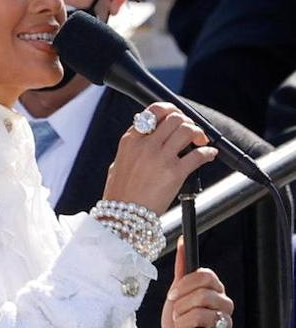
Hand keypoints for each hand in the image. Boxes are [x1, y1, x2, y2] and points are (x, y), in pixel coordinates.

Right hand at [102, 102, 216, 213]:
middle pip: (174, 118)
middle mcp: (145, 146)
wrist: (123, 216)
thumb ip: (134, 149)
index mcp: (130, 141)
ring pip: (187, 130)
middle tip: (191, 132)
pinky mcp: (174, 173)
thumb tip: (148, 139)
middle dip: (187, 121)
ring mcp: (160, 158)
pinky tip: (209, 155)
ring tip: (200, 141)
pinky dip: (208, 153)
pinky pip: (199, 154)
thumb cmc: (120, 194)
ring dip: (198, 133)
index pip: (153, 111)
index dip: (170, 110)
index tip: (177, 116)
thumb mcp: (119, 164)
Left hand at [161, 240, 233, 327]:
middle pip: (202, 295)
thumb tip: (182, 241)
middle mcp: (225, 304)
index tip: (172, 295)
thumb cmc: (178, 319)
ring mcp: (226, 323)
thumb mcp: (177, 293)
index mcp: (215, 289)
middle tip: (176, 316)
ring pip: (199, 315)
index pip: (205, 275)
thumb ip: (182, 269)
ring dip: (181, 325)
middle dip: (180, 308)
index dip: (185, 285)